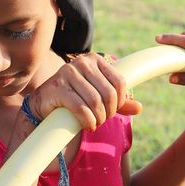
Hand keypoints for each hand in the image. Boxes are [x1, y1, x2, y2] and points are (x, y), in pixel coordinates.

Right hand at [29, 53, 143, 130]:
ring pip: (95, 101)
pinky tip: (88, 126)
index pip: (119, 81)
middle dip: (109, 112)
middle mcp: (81, 62)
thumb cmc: (76, 98)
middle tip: (103, 120)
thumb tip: (139, 108)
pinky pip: (81, 108)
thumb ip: (119, 102)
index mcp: (94, 60)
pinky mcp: (57, 87)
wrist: (45, 103)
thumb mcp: (100, 97)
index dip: (121, 100)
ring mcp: (67, 73)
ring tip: (95, 124)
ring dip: (99, 118)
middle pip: (109, 93)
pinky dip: (88, 121)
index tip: (113, 110)